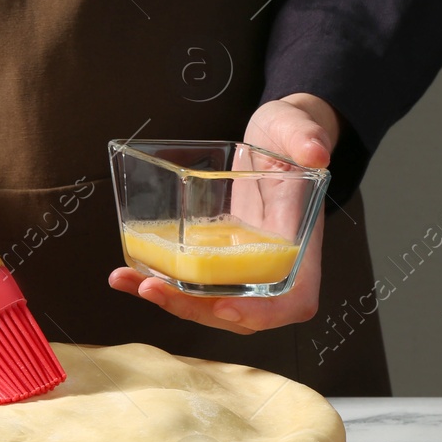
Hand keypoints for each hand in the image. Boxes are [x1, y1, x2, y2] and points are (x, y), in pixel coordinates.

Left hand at [108, 93, 339, 334]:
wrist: (274, 139)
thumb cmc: (291, 136)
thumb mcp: (297, 127)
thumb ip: (308, 136)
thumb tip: (315, 152)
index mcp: (300, 244)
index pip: (294, 300)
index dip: (264, 314)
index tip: (225, 306)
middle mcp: (272, 264)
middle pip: (241, 311)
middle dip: (196, 310)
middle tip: (154, 290)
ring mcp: (242, 265)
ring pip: (211, 304)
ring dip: (169, 301)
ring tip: (129, 281)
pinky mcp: (217, 258)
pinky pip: (191, 282)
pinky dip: (160, 283)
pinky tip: (126, 274)